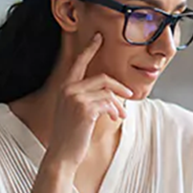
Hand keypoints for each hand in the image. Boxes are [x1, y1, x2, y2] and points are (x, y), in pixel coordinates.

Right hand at [46, 33, 133, 167]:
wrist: (62, 154)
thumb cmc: (71, 135)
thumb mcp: (75, 112)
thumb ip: (87, 98)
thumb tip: (112, 95)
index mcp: (64, 87)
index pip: (79, 62)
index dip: (90, 48)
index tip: (98, 37)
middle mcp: (68, 89)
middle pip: (102, 78)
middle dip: (119, 87)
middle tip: (130, 94)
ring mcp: (76, 98)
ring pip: (107, 92)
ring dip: (118, 104)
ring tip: (121, 115)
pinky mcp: (85, 109)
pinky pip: (108, 103)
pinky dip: (114, 110)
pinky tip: (114, 118)